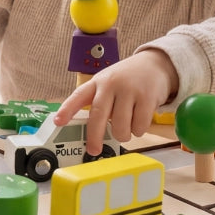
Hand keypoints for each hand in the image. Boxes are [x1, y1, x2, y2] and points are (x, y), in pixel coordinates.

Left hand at [54, 49, 177, 150]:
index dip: (67, 109)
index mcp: (98, 82)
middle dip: (95, 137)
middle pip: (98, 115)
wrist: (155, 65)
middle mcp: (111, 84)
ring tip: (126, 129)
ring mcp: (129, 90)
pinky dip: (139, 130)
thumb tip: (93, 132)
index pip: (78, 96)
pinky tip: (140, 120)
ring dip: (124, 135)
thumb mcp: (109, 84)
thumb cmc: (127, 80)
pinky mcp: (147, 97)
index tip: (58, 122)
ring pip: (121, 126)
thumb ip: (99, 103)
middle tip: (94, 150)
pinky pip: (139, 126)